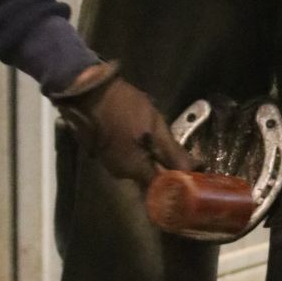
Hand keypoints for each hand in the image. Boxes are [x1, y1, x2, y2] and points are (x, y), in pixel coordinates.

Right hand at [54, 63, 192, 189]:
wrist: (88, 91)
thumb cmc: (124, 107)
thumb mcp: (154, 125)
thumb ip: (172, 152)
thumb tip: (193, 171)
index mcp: (134, 170)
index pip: (162, 190)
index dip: (178, 185)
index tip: (193, 176)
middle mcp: (121, 173)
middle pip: (150, 180)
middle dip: (167, 171)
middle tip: (183, 158)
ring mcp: (111, 163)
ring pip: (139, 168)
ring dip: (153, 160)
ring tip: (167, 146)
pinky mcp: (105, 152)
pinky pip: (129, 159)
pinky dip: (140, 153)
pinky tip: (147, 140)